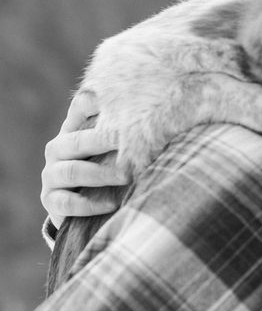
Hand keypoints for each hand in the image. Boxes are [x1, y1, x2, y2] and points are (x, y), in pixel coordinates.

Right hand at [41, 91, 126, 227]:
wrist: (84, 207)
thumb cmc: (107, 171)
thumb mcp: (116, 150)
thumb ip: (128, 134)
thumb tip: (162, 116)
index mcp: (72, 131)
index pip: (80, 108)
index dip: (95, 103)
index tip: (120, 103)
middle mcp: (57, 150)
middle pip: (77, 142)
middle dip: (103, 142)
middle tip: (129, 144)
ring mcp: (51, 175)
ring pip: (72, 171)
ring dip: (100, 174)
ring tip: (127, 177)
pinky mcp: (51, 200)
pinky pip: (67, 202)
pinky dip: (89, 204)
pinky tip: (113, 204)